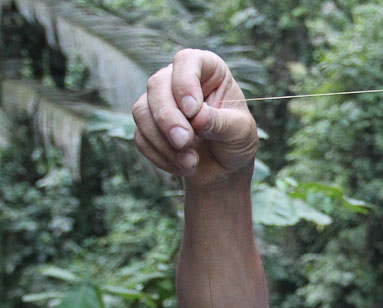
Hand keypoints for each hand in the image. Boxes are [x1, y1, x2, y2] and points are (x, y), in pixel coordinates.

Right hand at [132, 49, 258, 187]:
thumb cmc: (237, 142)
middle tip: (184, 142)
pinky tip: (183, 167)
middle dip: (168, 118)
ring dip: (163, 141)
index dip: (185, 82)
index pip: (187, 60)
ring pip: (142, 111)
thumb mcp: (240, 133)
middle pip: (157, 85)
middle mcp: (179, 79)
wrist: (224, 169)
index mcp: (208, 71)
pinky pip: (140, 136)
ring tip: (191, 162)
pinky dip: (160, 156)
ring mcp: (160, 101)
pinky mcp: (148, 124)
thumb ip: (221, 123)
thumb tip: (197, 117)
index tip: (193, 110)